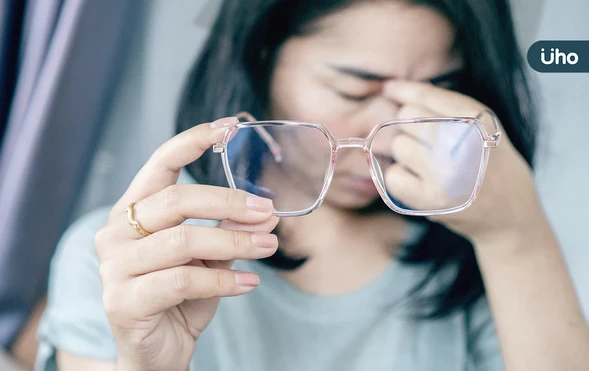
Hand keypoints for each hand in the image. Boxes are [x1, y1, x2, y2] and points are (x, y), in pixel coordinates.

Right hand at [95, 117, 278, 370]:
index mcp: (133, 210)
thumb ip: (228, 230)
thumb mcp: (209, 257)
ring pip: (184, 241)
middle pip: (176, 201)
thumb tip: (266, 211)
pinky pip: (184, 280)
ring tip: (268, 246)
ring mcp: (114, 267)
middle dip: (229, 202)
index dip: (193, 141)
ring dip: (235, 242)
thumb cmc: (182, 296)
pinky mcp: (123, 301)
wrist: (159, 351)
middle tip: (267, 210)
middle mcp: (116, 232)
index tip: (229, 127)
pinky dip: (224, 280)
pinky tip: (249, 284)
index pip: (159, 163)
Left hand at [381, 80, 544, 242]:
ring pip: (398, 145)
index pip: (426, 96)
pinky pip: (393, 176)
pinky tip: (421, 183)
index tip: (388, 88)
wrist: (509, 213)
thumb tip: (391, 89)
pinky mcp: (431, 199)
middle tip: (430, 146)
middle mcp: (463, 143)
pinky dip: (401, 179)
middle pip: (407, 117)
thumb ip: (444, 106)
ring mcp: (445, 173)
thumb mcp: (482, 125)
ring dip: (406, 154)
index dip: (403, 90)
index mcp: (479, 119)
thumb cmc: (488, 163)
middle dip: (412, 128)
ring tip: (429, 166)